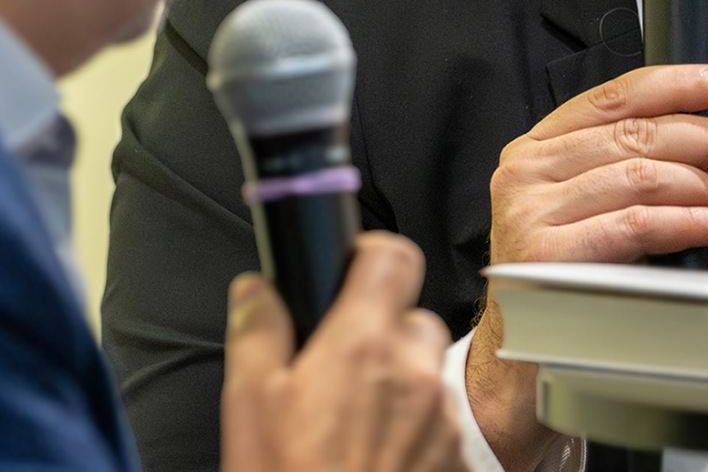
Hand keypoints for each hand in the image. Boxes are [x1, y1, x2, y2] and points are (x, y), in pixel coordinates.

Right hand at [220, 231, 465, 471]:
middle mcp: (415, 371)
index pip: (393, 256)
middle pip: (411, 317)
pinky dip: (414, 428)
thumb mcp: (249, 407)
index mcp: (363, 344)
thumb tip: (256, 289)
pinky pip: (440, 420)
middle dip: (379, 334)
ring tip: (353, 426)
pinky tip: (376, 457)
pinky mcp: (457, 455)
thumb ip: (258, 333)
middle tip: (338, 373)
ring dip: (399, 383)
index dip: (370, 256)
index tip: (350, 272)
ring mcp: (443, 415)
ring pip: (428, 371)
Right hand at [468, 63, 707, 470]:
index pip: (614, 96)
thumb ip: (630, 166)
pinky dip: (688, 221)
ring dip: (706, 182)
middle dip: (707, 135)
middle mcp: (525, 171)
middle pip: (635, 134)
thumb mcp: (592, 207)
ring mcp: (529, 212)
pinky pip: (635, 225)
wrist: (522, 357)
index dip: (676, 84)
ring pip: (639, 176)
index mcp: (536, 148)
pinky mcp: (544, 255)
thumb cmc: (567, 279)